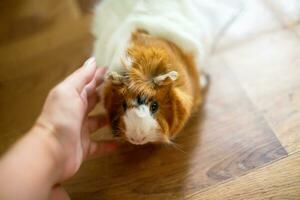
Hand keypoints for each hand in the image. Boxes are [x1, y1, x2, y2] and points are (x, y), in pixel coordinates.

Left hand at [36, 57, 115, 180]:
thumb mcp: (68, 91)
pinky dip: (108, 144)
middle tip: (126, 91)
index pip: (89, 84)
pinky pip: (99, 145)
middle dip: (108, 96)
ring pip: (98, 122)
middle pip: (95, 101)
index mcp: (72, 97)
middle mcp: (77, 112)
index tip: (117, 71)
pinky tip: (120, 142)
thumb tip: (93, 60)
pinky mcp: (85, 147)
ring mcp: (81, 130)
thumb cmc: (60, 118)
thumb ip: (81, 76)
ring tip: (126, 113)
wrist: (52, 152)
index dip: (101, 77)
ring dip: (110, 118)